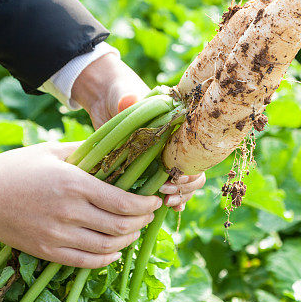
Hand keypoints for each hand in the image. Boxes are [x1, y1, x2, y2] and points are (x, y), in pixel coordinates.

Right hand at [0, 142, 162, 267]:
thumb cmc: (15, 167)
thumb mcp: (52, 151)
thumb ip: (86, 151)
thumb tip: (115, 148)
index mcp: (75, 184)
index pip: (124, 202)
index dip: (145, 205)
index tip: (154, 201)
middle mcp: (70, 212)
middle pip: (120, 226)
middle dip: (141, 222)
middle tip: (148, 215)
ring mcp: (57, 234)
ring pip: (106, 246)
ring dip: (127, 240)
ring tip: (134, 232)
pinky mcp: (46, 251)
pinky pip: (84, 262)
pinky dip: (105, 259)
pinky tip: (114, 251)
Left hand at [71, 52, 206, 209]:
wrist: (105, 98)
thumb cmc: (118, 92)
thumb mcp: (122, 94)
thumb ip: (126, 97)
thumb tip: (128, 99)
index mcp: (175, 127)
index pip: (196, 150)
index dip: (192, 167)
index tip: (176, 175)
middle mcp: (174, 143)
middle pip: (195, 171)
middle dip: (186, 186)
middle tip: (165, 191)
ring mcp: (163, 157)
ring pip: (185, 184)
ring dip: (180, 195)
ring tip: (164, 201)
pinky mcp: (149, 169)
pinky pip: (168, 189)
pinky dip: (172, 200)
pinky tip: (168, 209)